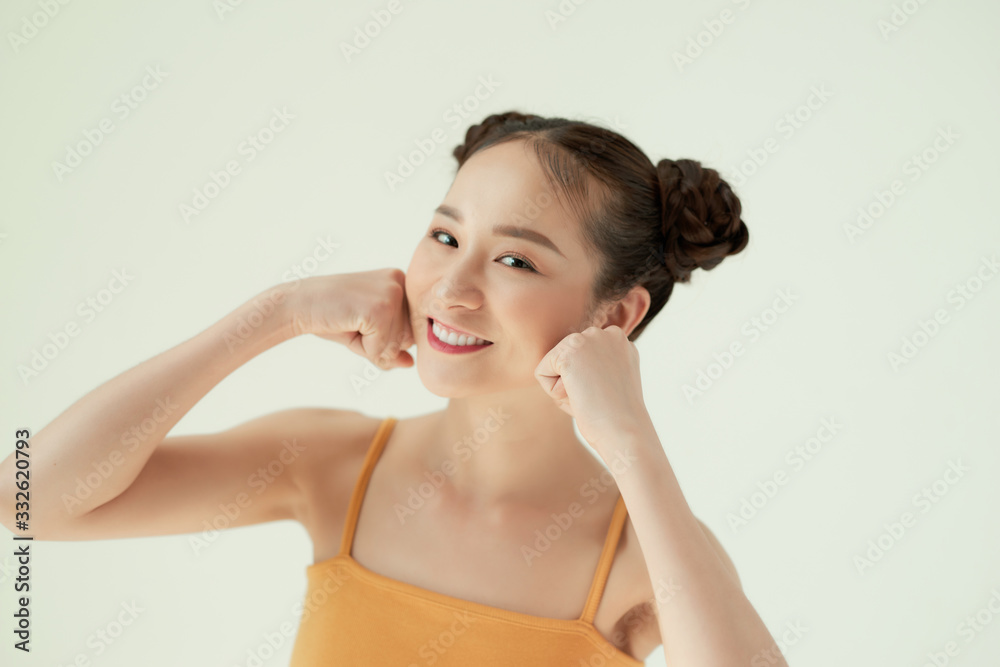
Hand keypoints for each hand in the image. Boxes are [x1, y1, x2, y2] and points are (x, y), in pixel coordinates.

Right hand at [281, 268, 415, 368]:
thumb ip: (391, 348)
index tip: (358, 318)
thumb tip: (411, 364)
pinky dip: (362, 348)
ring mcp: (392, 293)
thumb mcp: (367, 333)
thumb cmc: (332, 317)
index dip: (382, 338)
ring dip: (369, 347)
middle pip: (407, 340)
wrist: (297, 304)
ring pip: (396, 346)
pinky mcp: (381, 308)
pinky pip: (381, 349)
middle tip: (351, 322)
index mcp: (401, 282)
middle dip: (378, 344)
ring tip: (348, 322)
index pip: (410, 331)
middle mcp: (401, 282)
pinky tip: (347, 325)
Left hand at [533, 325, 651, 459]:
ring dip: (565, 387)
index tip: (608, 395)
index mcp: (620, 341)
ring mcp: (589, 338)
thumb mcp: (612, 382)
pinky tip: (578, 396)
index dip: (589, 382)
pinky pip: (542, 373)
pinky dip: (554, 392)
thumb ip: (595, 365)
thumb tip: (570, 364)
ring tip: (589, 397)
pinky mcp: (569, 351)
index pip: (582, 358)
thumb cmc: (618, 418)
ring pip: (554, 364)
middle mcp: (607, 333)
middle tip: (598, 398)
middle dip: (575, 382)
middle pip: (567, 359)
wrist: (625, 431)